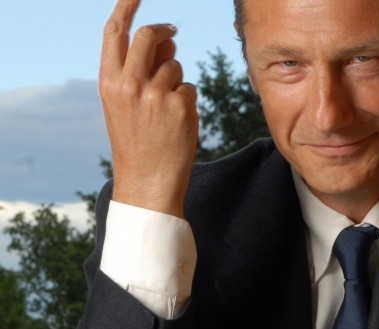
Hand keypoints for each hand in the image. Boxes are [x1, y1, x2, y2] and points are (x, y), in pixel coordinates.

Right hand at [100, 0, 197, 217]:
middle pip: (149, 36)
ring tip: (166, 111)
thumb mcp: (126, 104)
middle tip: (172, 31)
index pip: (116, 32)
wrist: (147, 181)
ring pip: (175, 65)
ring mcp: (156, 93)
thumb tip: (166, 38)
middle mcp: (129, 83)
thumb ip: (141, 70)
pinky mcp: (181, 105)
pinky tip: (178, 123)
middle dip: (163, 30)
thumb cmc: (137, 142)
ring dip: (176, 80)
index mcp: (108, 82)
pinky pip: (190, 88)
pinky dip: (187, 101)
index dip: (126, 7)